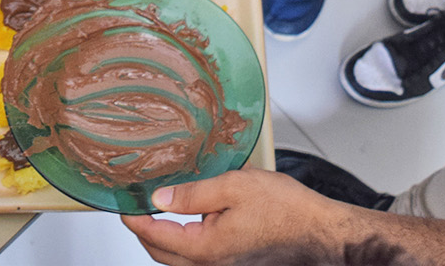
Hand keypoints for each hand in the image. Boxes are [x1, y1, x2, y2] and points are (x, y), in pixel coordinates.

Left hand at [121, 169, 345, 265]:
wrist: (319, 232)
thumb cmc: (286, 209)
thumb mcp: (233, 187)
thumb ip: (192, 194)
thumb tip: (160, 198)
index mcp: (206, 248)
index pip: (156, 237)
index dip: (136, 220)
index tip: (124, 208)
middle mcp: (212, 265)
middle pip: (164, 254)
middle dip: (146, 233)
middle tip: (137, 209)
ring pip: (181, 259)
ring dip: (167, 239)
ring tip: (161, 212)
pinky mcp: (236, 264)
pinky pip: (200, 258)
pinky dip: (187, 243)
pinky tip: (193, 222)